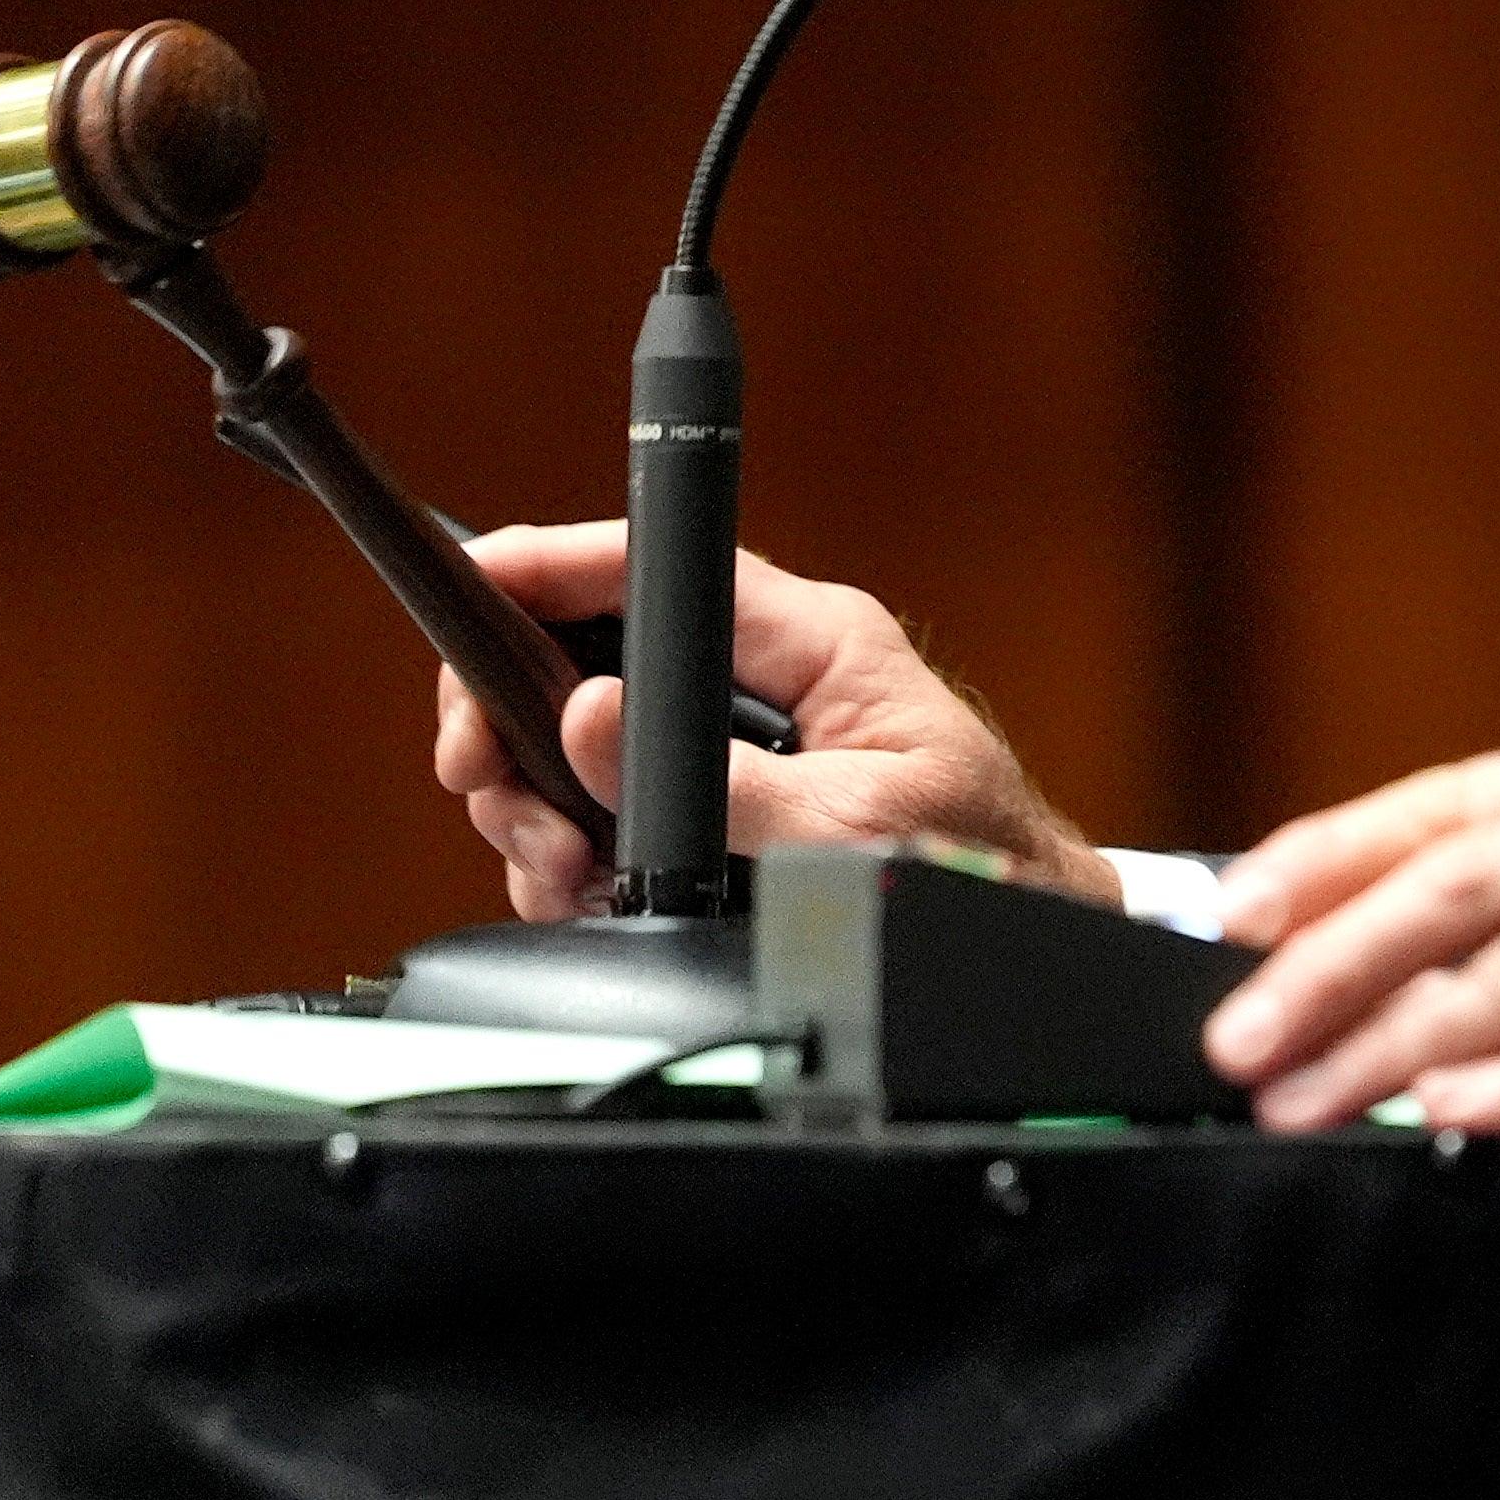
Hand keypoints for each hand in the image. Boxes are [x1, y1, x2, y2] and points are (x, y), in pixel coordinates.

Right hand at [430, 524, 1108, 921]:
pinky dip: (566, 854)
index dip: (550, 562)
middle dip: (514, 718)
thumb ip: (721, 785)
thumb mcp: (850, 826)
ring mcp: (730, 746)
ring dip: (535, 803)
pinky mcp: (712, 810)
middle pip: (589, 654)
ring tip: (553, 864)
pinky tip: (578, 888)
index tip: (470, 580)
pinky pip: (602, 811)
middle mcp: (760, 682)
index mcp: (812, 643)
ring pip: (579, 739)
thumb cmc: (976, 862)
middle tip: (484, 783)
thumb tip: (594, 719)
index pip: (659, 566)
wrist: (1029, 937)